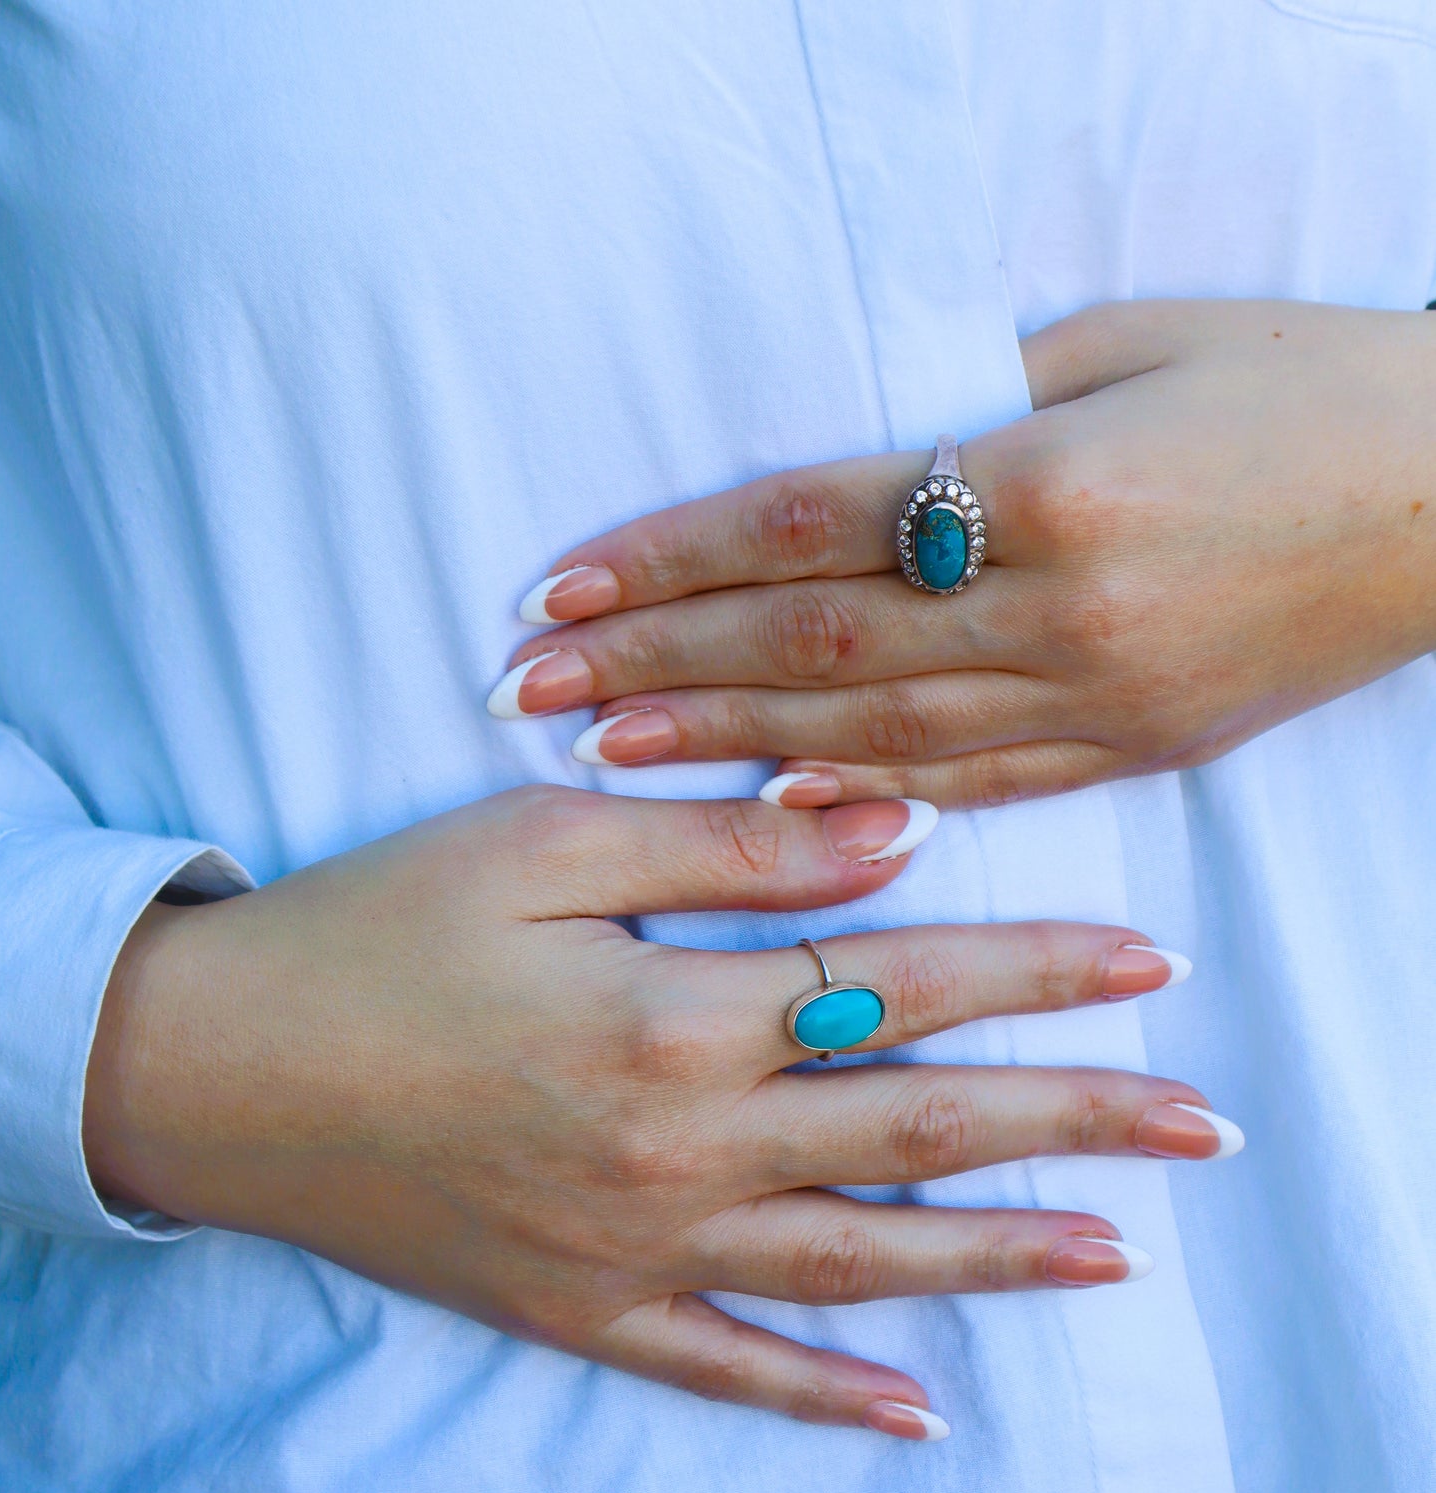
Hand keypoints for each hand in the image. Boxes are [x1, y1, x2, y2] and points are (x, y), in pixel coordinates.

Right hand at [85, 787, 1229, 1439]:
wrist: (220, 1069)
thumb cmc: (378, 929)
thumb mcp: (539, 842)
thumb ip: (725, 846)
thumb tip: (887, 834)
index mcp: (674, 1013)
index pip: (901, 985)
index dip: (1032, 972)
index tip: (1145, 969)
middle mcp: (678, 1145)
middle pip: (914, 1130)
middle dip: (1070, 1121)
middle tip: (1199, 1125)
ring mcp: (635, 1247)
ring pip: (853, 1261)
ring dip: (992, 1258)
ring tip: (1114, 1255)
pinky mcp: (580, 1309)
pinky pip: (723, 1366)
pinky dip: (820, 1393)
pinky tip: (913, 1413)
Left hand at [492, 300, 1435, 807]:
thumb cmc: (1301, 386)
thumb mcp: (1133, 340)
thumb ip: (978, 399)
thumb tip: (855, 453)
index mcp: (1048, 486)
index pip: (804, 527)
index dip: (670, 559)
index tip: (562, 588)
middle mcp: (1056, 609)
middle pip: (809, 642)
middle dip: (658, 663)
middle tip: (532, 687)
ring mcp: (1094, 696)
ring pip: (869, 730)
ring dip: (724, 740)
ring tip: (607, 749)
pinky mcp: (1131, 751)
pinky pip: (970, 786)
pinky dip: (857, 800)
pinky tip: (764, 810)